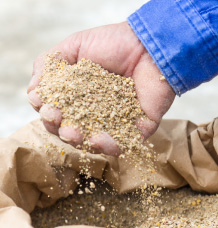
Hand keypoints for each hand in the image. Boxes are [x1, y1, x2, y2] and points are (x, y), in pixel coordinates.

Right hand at [28, 21, 174, 155]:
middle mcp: (97, 113)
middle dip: (61, 130)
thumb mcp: (74, 47)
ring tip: (72, 134)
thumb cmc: (112, 43)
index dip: (49, 114)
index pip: (60, 114)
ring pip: (96, 142)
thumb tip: (33, 92)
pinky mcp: (138, 128)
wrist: (148, 44)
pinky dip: (111, 146)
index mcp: (81, 98)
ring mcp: (117, 123)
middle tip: (56, 121)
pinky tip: (99, 140)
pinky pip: (125, 144)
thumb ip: (49, 65)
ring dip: (81, 142)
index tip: (45, 106)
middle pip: (74, 131)